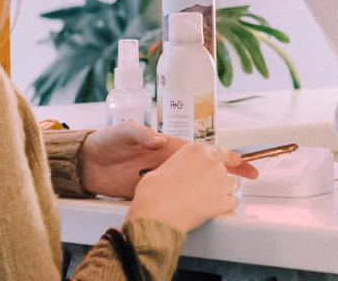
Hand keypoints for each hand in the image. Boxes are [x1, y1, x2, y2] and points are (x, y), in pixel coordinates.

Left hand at [81, 121, 255, 198]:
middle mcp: (169, 162)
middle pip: (206, 168)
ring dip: (214, 188)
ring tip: (233, 195)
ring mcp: (163, 178)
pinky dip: (192, 201)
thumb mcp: (123, 131)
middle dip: (229, 172)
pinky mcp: (152, 192)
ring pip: (195, 184)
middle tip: (251, 176)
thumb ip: (140, 134)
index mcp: (168, 145)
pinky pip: (176, 197)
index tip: (243, 159)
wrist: (86, 164)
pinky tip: (203, 207)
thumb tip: (158, 140)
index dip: (224, 153)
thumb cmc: (106, 142)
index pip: (202, 149)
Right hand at [124, 142, 245, 231]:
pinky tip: (207, 211)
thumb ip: (184, 165)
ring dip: (219, 193)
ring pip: (228, 186)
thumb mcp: (166, 168)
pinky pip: (231, 202)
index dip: (228, 157)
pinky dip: (223, 207)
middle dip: (214, 181)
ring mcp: (221, 182)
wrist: (156, 214)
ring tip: (200, 202)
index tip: (236, 160)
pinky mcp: (225, 200)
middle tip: (199, 192)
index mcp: (197, 151)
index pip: (220, 152)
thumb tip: (186, 172)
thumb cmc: (155, 193)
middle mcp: (212, 163)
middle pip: (223, 171)